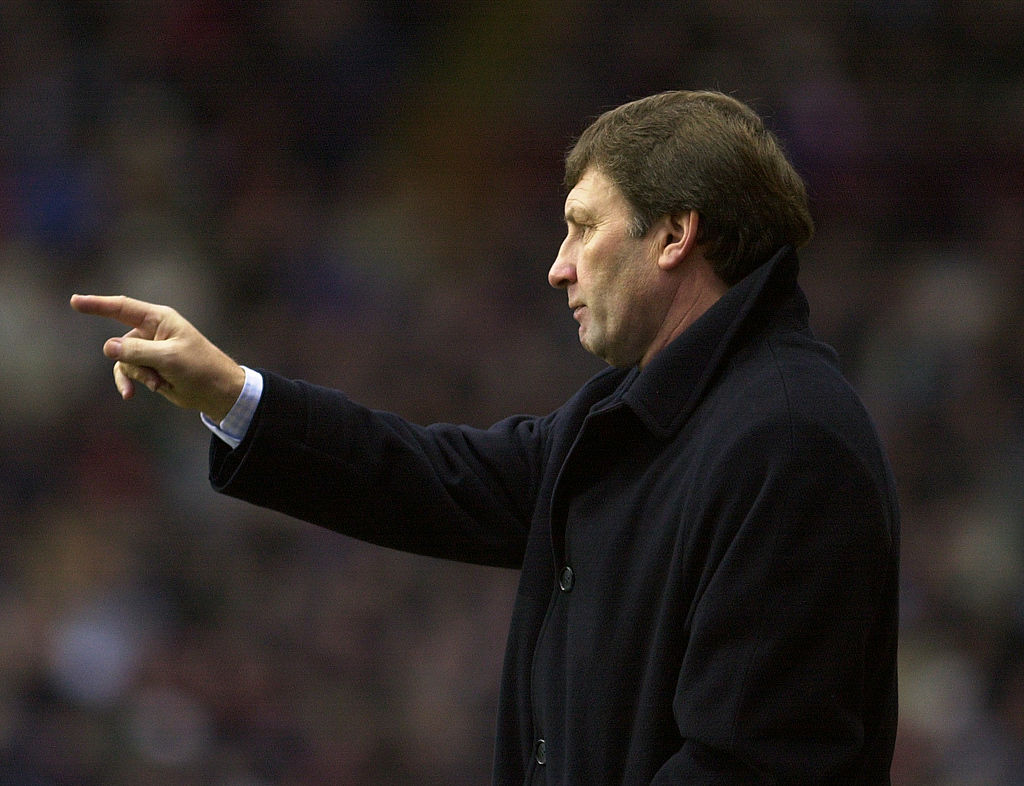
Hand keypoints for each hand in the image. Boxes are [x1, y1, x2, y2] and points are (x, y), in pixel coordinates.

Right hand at [70, 294, 245, 421]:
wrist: (215, 391)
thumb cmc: (199, 368)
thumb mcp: (169, 358)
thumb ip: (137, 352)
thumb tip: (108, 347)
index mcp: (159, 319)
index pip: (122, 307)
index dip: (97, 304)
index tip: (74, 301)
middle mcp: (151, 331)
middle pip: (121, 343)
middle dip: (133, 362)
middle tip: (156, 374)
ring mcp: (148, 349)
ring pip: (123, 361)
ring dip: (138, 375)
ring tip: (159, 384)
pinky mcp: (148, 366)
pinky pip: (126, 372)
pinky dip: (130, 382)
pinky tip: (129, 395)